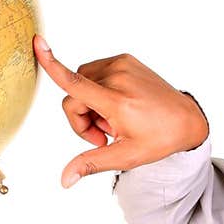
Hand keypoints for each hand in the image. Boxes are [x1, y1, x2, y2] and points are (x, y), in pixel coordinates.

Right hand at [32, 34, 208, 186]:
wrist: (186, 120)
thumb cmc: (158, 139)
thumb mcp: (125, 156)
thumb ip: (91, 163)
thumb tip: (65, 180)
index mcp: (116, 100)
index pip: (75, 83)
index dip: (52, 65)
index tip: (37, 43)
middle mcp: (118, 77)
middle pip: (74, 95)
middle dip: (81, 117)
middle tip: (104, 135)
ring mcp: (122, 64)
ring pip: (82, 82)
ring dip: (89, 103)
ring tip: (113, 120)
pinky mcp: (125, 59)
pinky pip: (95, 72)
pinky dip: (99, 90)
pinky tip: (118, 106)